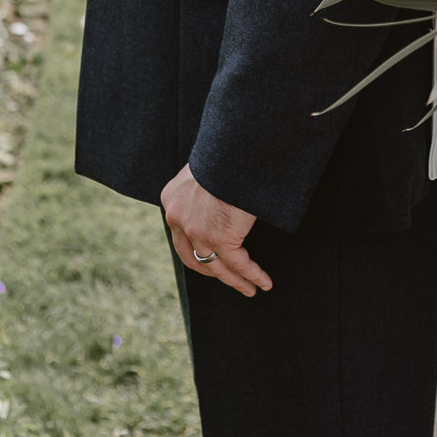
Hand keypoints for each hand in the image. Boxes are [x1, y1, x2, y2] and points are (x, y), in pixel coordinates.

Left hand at [161, 164, 270, 298]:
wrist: (235, 147)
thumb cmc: (228, 152)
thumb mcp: (207, 170)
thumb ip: (206, 190)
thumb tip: (222, 200)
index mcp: (172, 200)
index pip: (182, 236)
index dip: (199, 251)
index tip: (214, 258)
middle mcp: (177, 218)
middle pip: (193, 258)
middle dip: (213, 271)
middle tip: (231, 279)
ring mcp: (195, 230)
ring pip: (215, 266)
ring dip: (234, 280)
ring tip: (250, 288)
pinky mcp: (218, 237)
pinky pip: (237, 264)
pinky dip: (251, 275)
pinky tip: (264, 282)